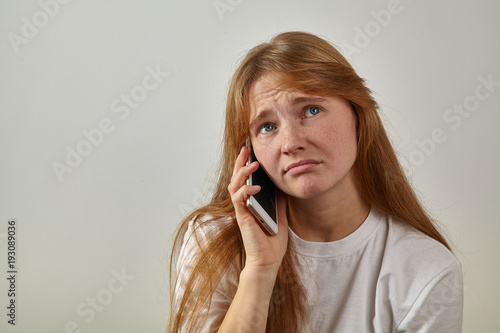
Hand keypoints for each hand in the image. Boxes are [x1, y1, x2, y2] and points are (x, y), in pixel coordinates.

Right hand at [227, 146, 288, 271]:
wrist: (268, 260)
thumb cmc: (272, 240)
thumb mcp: (280, 214)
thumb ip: (278, 200)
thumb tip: (283, 185)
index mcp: (251, 201)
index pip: (245, 179)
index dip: (246, 164)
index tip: (251, 151)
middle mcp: (243, 203)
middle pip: (236, 178)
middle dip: (240, 162)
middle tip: (246, 149)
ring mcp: (241, 210)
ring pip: (234, 186)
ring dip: (242, 173)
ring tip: (253, 164)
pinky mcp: (242, 217)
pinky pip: (239, 200)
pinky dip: (245, 191)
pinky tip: (255, 187)